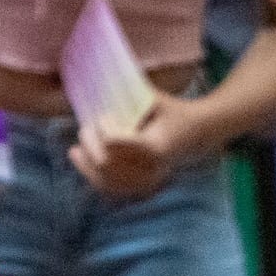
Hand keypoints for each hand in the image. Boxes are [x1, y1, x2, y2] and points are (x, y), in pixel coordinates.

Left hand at [73, 99, 200, 201]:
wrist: (199, 135)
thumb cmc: (174, 112)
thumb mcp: (155, 98)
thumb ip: (128, 94)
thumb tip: (97, 84)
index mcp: (155, 146)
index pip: (116, 144)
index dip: (103, 130)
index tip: (101, 116)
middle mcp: (153, 169)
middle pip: (106, 164)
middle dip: (90, 145)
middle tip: (84, 130)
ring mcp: (149, 182)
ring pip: (107, 182)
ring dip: (87, 166)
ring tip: (76, 151)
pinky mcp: (145, 189)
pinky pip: (114, 190)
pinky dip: (96, 179)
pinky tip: (86, 165)